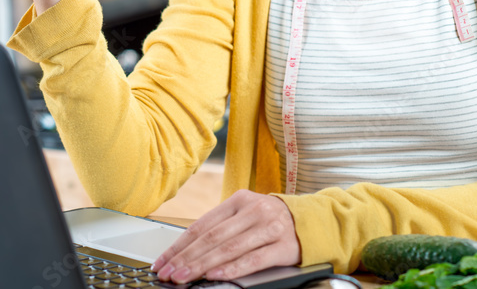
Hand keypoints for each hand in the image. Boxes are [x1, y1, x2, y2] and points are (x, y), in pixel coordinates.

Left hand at [152, 190, 300, 283]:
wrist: (312, 220)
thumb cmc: (271, 220)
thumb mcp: (245, 215)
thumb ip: (222, 227)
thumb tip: (187, 250)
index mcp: (239, 200)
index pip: (202, 225)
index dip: (179, 244)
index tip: (163, 261)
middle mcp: (253, 211)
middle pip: (211, 237)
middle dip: (185, 258)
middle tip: (168, 273)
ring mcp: (269, 227)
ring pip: (228, 248)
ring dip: (202, 265)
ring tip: (184, 277)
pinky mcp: (283, 246)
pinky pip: (253, 259)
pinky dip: (232, 268)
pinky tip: (215, 275)